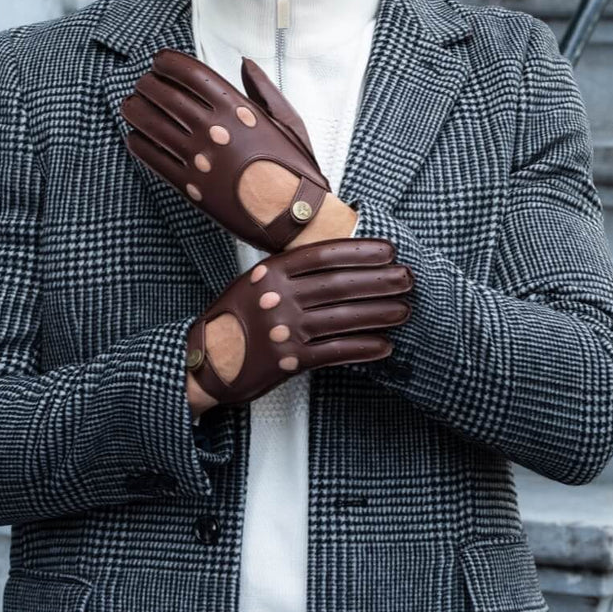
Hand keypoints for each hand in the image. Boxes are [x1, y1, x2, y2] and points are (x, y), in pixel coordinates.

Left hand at [121, 49, 332, 252]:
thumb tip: (246, 64)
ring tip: (131, 106)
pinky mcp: (189, 185)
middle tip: (142, 84)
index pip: (190, 73)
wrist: (293, 215)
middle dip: (147, 85)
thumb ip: (263, 89)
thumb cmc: (295, 169)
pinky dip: (138, 144)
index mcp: (237, 108)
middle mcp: (214, 128)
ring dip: (136, 110)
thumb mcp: (287, 121)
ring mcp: (198, 157)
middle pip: (164, 95)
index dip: (168, 63)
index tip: (159, 62)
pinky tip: (135, 138)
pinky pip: (152, 158)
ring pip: (151, 124)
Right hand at [184, 237, 413, 409]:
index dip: (360, 251)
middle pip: (340, 284)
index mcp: (270, 271)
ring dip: (379, 313)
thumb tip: (337, 260)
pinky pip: (336, 352)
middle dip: (379, 280)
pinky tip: (384, 345)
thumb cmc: (234, 317)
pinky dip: (364, 348)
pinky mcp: (290, 360)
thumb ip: (288, 271)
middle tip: (407, 278)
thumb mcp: (254, 281)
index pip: (324, 255)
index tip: (389, 250)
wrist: (206, 360)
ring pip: (343, 318)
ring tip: (403, 309)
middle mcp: (278, 297)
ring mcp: (284, 329)